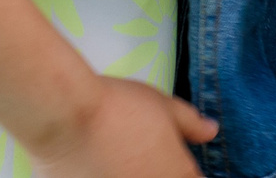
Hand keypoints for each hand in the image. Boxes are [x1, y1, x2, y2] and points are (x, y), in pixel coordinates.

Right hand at [31, 77, 214, 177]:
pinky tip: (95, 167)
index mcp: (178, 176)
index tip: (170, 161)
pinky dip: (103, 177)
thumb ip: (191, 123)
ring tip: (114, 159)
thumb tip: (209, 130)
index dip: (183, 171)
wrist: (66, 116)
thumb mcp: (164, 106)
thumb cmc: (115, 108)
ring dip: (127, 174)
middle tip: (137, 158)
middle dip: (154, 172)